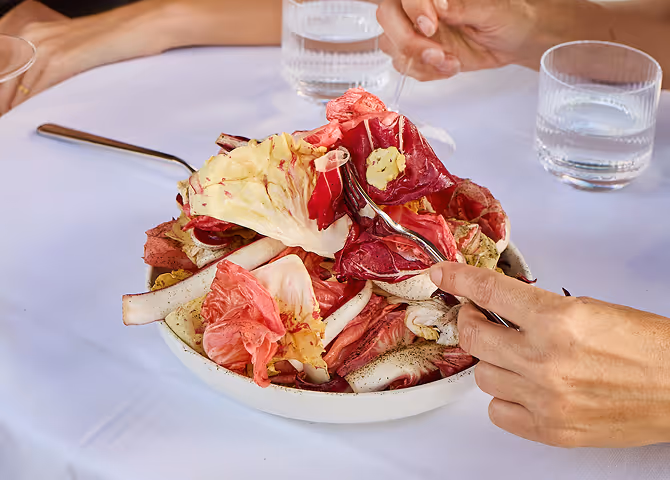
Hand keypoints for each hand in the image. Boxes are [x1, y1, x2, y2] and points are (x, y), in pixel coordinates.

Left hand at [0, 1, 169, 114]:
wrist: (142, 25)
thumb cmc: (118, 38)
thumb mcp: (76, 49)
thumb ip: (53, 65)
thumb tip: (41, 89)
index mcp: (34, 30)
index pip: (6, 69)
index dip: (5, 94)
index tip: (8, 110)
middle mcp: (34, 35)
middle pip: (7, 78)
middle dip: (7, 103)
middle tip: (10, 122)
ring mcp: (46, 46)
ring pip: (18, 87)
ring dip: (16, 110)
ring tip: (18, 126)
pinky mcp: (62, 59)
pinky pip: (39, 90)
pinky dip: (33, 108)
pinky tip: (34, 119)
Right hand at [376, 0, 541, 80]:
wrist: (515, 41)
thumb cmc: (508, 17)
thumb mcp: (491, 10)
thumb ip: (462, 6)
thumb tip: (439, 3)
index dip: (413, 10)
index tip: (432, 25)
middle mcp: (419, 8)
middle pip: (387, 17)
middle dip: (408, 41)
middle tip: (436, 53)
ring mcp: (416, 30)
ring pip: (391, 45)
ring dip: (418, 60)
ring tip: (449, 62)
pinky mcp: (420, 53)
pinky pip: (405, 65)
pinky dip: (425, 72)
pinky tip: (449, 66)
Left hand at [429, 262, 669, 446]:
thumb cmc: (646, 347)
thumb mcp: (588, 309)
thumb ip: (536, 309)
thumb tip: (496, 306)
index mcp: (557, 320)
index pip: (489, 291)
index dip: (459, 279)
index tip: (443, 275)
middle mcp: (544, 359)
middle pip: (473, 336)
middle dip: (470, 320)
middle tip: (479, 316)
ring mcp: (545, 398)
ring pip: (481, 374)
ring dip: (491, 360)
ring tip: (513, 354)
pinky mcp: (550, 429)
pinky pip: (497, 412)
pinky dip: (503, 397)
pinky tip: (521, 387)